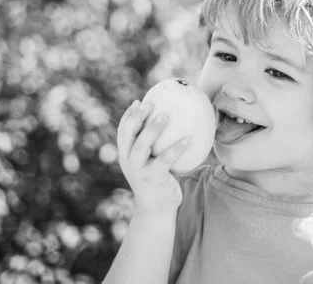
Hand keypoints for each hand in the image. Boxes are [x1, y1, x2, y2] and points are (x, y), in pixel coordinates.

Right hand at [117, 100, 190, 214]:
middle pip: (128, 136)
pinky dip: (177, 148)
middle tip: (149, 104)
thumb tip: (173, 123)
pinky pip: (165, 160)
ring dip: (152, 129)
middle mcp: (128, 162)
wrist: (156, 210)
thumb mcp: (150, 163)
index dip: (128, 116)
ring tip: (165, 116)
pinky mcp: (153, 178)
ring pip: (141, 146)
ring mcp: (139, 171)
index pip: (122, 132)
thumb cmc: (157, 181)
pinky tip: (189, 138)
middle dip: (136, 118)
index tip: (138, 102)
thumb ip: (154, 147)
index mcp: (126, 156)